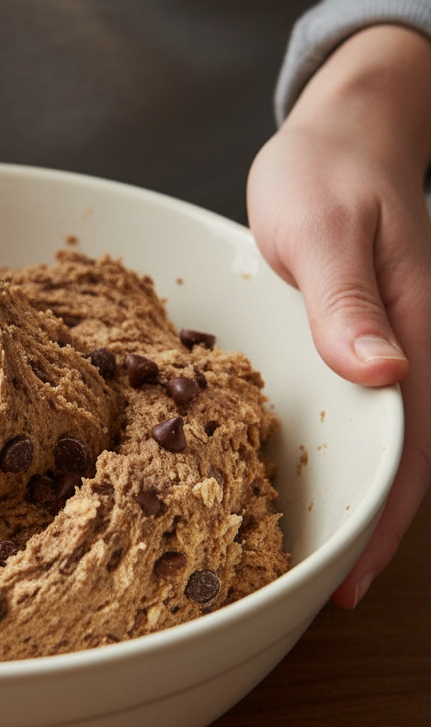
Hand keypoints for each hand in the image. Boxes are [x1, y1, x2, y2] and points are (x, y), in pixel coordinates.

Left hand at [248, 24, 430, 607]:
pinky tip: (310, 473)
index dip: (386, 521)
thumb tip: (383, 376)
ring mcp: (389, 344)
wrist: (342, 134)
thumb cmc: (329, 174)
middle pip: (402, 458)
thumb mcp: (327, 231)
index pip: (410, 448)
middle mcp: (411, 348)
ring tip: (313, 554)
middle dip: (371, 529)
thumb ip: (350, 303)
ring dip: (357, 497)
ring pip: (382, 439)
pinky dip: (340, 450)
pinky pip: (359, 406)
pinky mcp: (360, 335)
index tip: (353, 582)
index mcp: (415, 331)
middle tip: (325, 591)